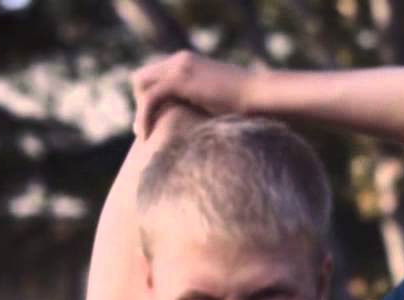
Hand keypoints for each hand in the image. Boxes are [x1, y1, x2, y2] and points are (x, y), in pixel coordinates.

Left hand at [133, 52, 256, 137]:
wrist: (262, 96)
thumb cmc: (251, 105)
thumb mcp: (220, 101)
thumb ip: (203, 103)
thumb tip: (198, 123)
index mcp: (189, 63)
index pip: (155, 76)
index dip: (150, 99)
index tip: (154, 121)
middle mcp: (180, 60)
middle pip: (142, 77)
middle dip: (141, 103)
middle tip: (145, 129)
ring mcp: (179, 67)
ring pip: (141, 85)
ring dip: (140, 109)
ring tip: (144, 134)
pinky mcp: (180, 80)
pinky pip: (151, 97)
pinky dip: (144, 116)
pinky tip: (146, 135)